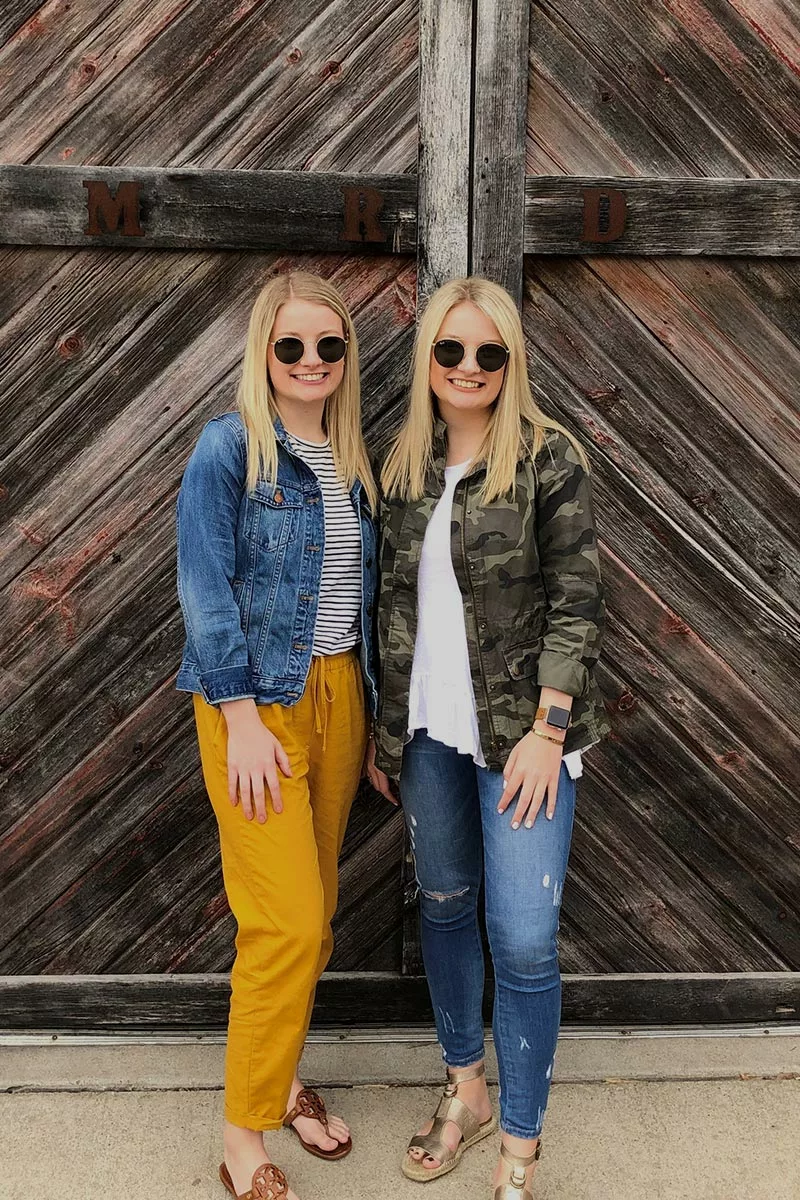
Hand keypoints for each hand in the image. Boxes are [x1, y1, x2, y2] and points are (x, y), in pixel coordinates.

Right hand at [221, 700, 292, 822]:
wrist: (244, 723)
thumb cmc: (262, 734)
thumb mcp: (277, 746)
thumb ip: (283, 761)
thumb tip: (290, 776)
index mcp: (268, 764)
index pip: (274, 786)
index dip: (276, 799)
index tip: (278, 810)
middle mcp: (256, 768)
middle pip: (259, 792)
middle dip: (261, 808)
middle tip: (263, 820)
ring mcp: (243, 768)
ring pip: (245, 791)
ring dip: (247, 805)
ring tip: (249, 817)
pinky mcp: (232, 766)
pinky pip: (232, 783)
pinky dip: (233, 794)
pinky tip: (234, 803)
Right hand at [364, 735, 398, 805]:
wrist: (380, 727)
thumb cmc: (389, 739)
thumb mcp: (395, 757)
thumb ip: (396, 770)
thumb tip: (399, 780)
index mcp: (379, 768)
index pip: (384, 789)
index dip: (391, 797)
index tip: (396, 801)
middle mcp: (371, 767)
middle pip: (378, 787)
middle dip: (386, 792)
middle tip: (394, 793)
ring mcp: (366, 763)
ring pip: (372, 780)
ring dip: (380, 784)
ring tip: (388, 784)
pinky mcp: (365, 759)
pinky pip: (368, 772)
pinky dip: (374, 776)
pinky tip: (379, 773)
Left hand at [497, 729, 562, 828]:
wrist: (548, 733)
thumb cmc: (530, 742)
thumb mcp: (514, 753)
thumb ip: (508, 770)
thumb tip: (506, 785)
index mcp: (520, 770)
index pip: (510, 790)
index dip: (504, 801)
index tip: (500, 810)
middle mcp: (532, 776)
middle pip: (523, 799)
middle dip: (518, 814)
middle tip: (514, 825)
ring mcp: (544, 778)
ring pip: (537, 800)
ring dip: (532, 814)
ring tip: (529, 825)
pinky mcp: (554, 777)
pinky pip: (553, 795)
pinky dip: (551, 806)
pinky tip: (548, 816)